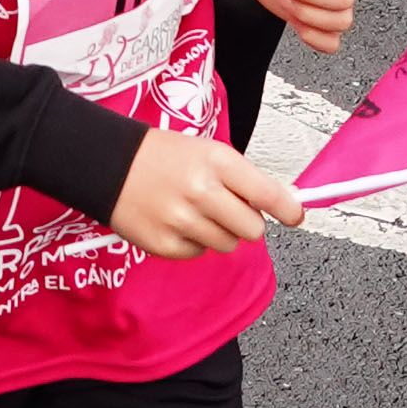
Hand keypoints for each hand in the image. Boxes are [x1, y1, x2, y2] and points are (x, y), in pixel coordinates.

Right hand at [106, 123, 306, 255]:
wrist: (110, 165)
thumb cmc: (165, 157)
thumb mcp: (209, 153)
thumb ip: (244, 179)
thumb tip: (284, 205)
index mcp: (217, 162)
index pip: (266, 193)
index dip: (288, 209)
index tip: (296, 216)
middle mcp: (201, 191)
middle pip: (252, 229)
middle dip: (246, 223)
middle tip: (228, 209)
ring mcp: (181, 220)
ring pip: (227, 245)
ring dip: (219, 233)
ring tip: (195, 211)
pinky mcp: (164, 244)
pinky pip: (198, 254)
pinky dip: (193, 242)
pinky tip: (176, 222)